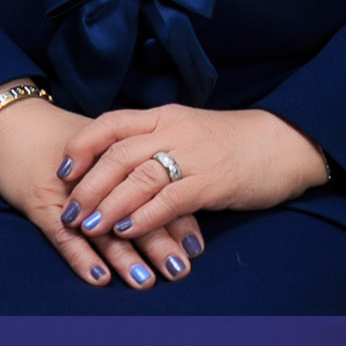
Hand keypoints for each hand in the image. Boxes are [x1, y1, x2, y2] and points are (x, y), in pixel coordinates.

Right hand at [0, 94, 204, 293]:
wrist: (13, 126)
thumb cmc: (62, 142)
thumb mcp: (100, 149)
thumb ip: (133, 170)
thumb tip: (176, 199)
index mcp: (116, 156)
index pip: (153, 188)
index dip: (174, 217)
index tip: (196, 248)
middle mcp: (97, 173)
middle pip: (132, 208)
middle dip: (158, 241)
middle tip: (180, 270)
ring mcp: (68, 191)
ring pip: (101, 226)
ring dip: (124, 256)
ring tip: (145, 281)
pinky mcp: (41, 204)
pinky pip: (62, 236)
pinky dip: (81, 257)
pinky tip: (99, 277)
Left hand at [61, 105, 328, 264]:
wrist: (283, 142)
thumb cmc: (232, 143)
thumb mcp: (188, 133)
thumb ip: (155, 144)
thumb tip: (115, 169)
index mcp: (165, 115)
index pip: (112, 123)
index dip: (83, 145)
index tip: (62, 169)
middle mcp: (173, 129)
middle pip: (118, 152)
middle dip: (88, 183)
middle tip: (68, 212)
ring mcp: (192, 154)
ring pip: (139, 175)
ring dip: (109, 202)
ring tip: (87, 226)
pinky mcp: (212, 181)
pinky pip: (169, 198)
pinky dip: (143, 216)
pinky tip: (126, 231)